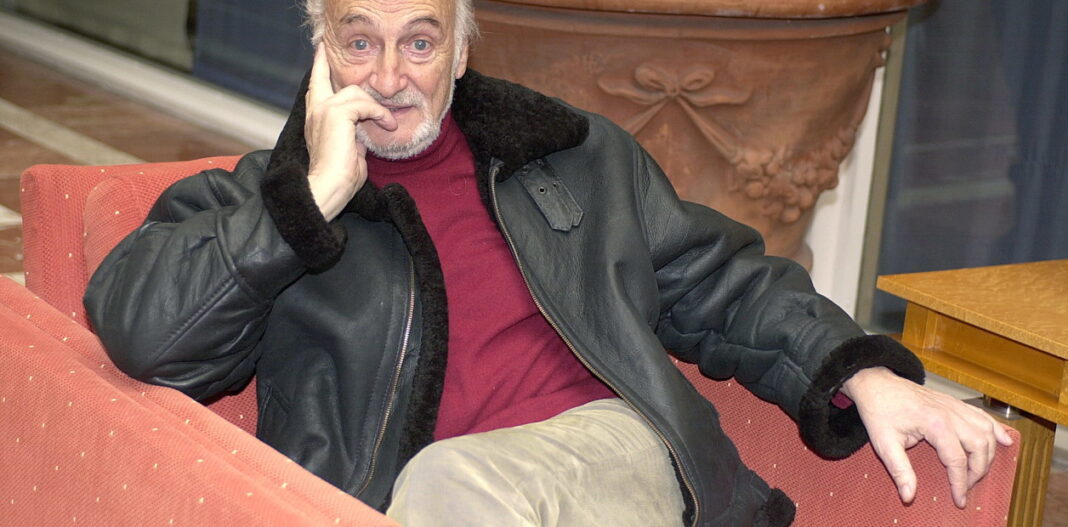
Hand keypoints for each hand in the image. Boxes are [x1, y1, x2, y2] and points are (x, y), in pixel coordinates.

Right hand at [304, 43, 396, 220]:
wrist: (328, 188)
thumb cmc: (340, 178)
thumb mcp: (348, 149)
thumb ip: (353, 133)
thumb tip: (363, 129)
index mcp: (314, 119)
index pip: (316, 87)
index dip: (319, 67)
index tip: (321, 50)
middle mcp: (315, 111)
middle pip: (324, 77)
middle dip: (330, 64)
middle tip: (334, 53)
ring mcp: (323, 110)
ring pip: (354, 91)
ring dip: (375, 107)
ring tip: (387, 123)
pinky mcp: (336, 114)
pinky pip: (365, 104)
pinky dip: (379, 114)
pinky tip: (386, 125)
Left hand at [840, 367, 1013, 507]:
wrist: (876, 384)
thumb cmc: (879, 411)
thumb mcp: (884, 443)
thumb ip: (899, 470)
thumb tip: (909, 496)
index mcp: (934, 424)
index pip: (957, 460)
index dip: (960, 483)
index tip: (959, 500)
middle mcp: (950, 413)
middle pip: (979, 447)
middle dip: (977, 471)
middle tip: (966, 486)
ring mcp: (954, 406)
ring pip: (985, 432)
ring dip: (987, 454)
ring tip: (977, 472)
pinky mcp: (954, 403)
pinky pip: (982, 417)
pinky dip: (995, 430)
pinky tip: (1004, 442)